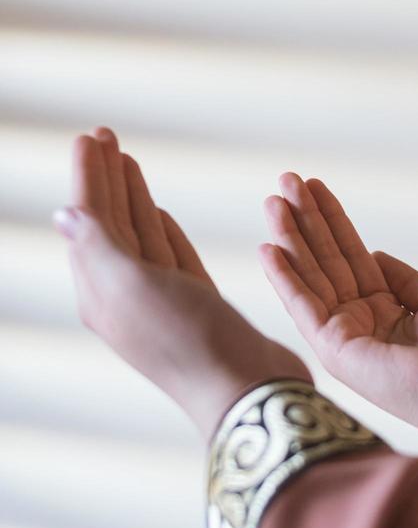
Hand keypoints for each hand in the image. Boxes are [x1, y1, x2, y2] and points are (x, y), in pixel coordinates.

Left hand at [53, 128, 309, 442]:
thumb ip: (97, 246)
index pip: (89, 221)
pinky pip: (171, 258)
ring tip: (128, 163)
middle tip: (105, 137)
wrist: (245, 390)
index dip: (88, 177)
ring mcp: (164, 302)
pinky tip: (159, 213)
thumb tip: (63, 215)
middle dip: (107, 180)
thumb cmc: (188, 341)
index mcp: (102, 292)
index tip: (89, 137)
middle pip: (111, 226)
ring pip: (140, 238)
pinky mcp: (197, 306)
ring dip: (132, 199)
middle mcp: (127, 297)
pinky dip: (162, 231)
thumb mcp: (130, 287)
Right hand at [260, 174, 417, 449]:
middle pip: (326, 261)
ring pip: (311, 277)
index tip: (313, 188)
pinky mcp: (335, 352)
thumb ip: (403, 279)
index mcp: (384, 311)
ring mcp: (344, 338)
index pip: (349, 256)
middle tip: (286, 180)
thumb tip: (375, 253)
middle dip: (305, 221)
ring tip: (272, 199)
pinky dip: (284, 278)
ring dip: (290, 238)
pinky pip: (303, 308)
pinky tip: (268, 248)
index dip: (332, 222)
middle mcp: (358, 322)